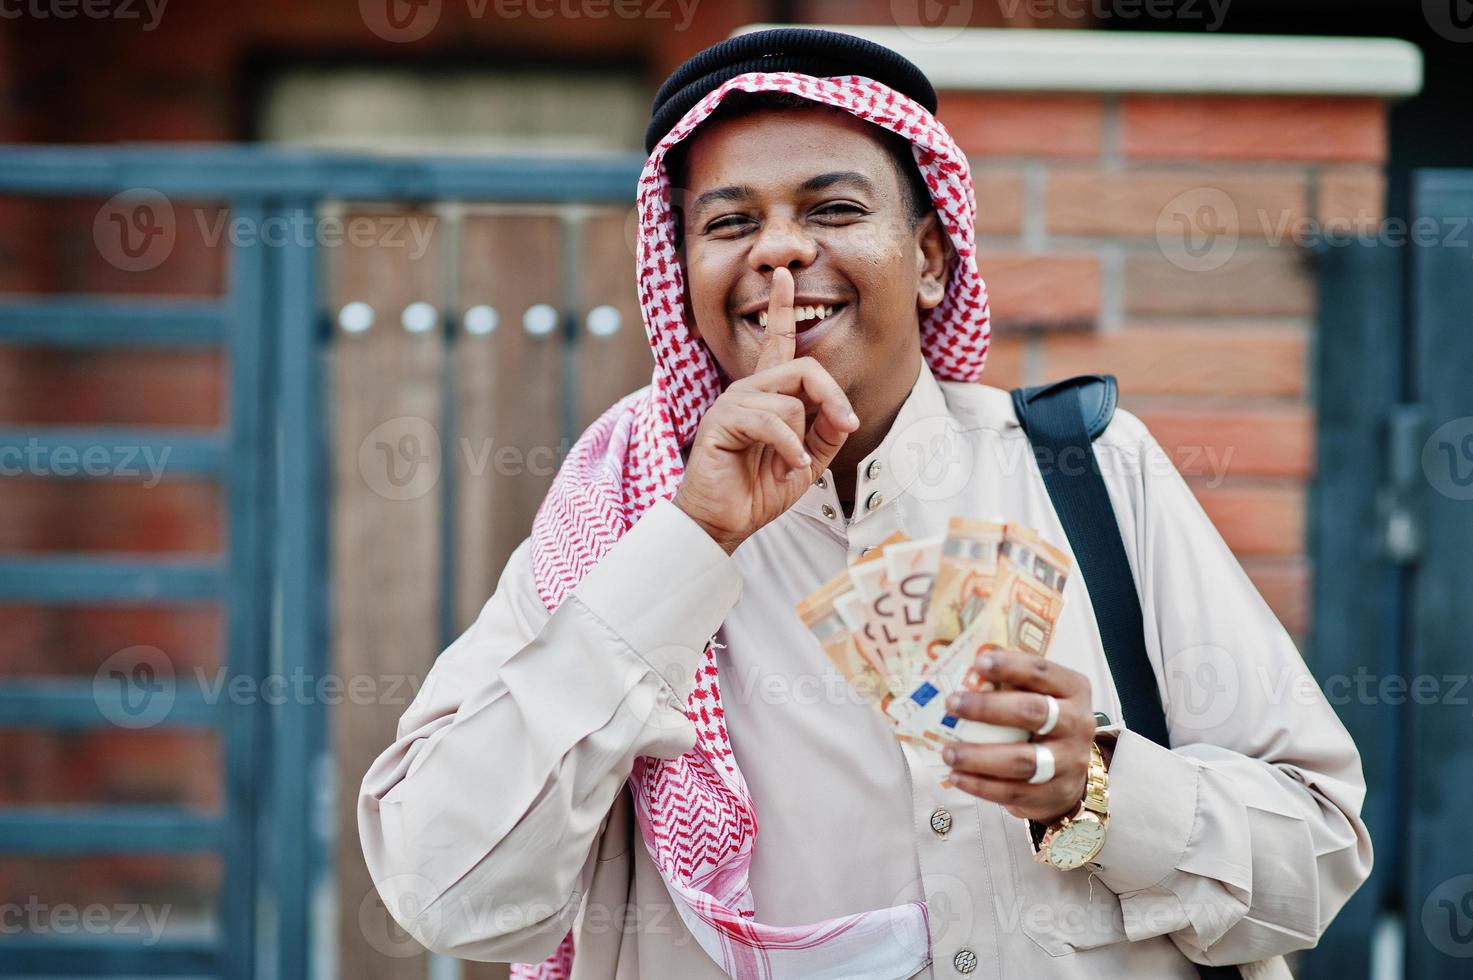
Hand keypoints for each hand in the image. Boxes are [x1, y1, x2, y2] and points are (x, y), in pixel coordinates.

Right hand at [673, 267, 859, 553]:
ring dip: (801, 441)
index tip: (785, 275)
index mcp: (766, 394)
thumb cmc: (757, 491)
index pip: (776, 343)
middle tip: (846, 425)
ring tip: (791, 467)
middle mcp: (747, 391)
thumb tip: (843, 412)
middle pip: (803, 368)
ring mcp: (732, 403)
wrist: (722, 522)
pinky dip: (790, 450)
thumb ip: (825, 433)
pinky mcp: (721, 421)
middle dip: (832, 398)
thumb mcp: (807, 462)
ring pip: (790, 401)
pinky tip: (787, 470)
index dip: (781, 308)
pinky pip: (772, 422)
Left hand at [940, 649, 1095, 823]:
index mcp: (1072, 689)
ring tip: (948, 752)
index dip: (1011, 666)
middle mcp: (1077, 723)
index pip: (1042, 672)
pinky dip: (981, 786)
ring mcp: (1069, 761)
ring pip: (1023, 760)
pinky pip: (1014, 791)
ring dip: (980, 756)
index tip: (978, 662)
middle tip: (951, 705)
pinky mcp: (1055, 793)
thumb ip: (1009, 684)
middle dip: (988, 708)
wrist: (1070, 772)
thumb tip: (957, 671)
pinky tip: (957, 776)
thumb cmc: (1042, 722)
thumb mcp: (1038, 695)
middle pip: (1033, 712)